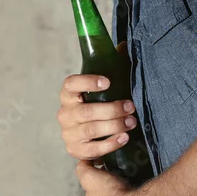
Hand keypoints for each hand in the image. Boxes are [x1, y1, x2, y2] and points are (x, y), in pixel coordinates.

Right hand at [56, 41, 137, 160]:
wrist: (89, 134)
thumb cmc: (99, 103)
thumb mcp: (104, 85)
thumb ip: (111, 65)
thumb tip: (125, 45)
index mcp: (68, 94)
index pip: (71, 84)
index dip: (87, 82)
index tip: (108, 81)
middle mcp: (65, 114)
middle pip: (85, 111)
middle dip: (111, 109)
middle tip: (130, 106)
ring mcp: (68, 133)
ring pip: (91, 130)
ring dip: (114, 126)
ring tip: (131, 122)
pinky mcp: (75, 150)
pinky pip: (92, 150)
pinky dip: (110, 144)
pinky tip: (124, 137)